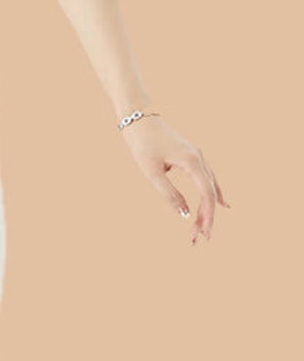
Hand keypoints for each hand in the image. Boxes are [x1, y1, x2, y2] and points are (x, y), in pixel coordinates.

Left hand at [120, 114, 228, 243]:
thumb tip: (185, 215)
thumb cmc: (143, 146)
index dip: (207, 216)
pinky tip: (221, 204)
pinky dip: (213, 194)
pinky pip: (207, 179)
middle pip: (209, 193)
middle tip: (200, 240)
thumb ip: (169, 194)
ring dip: (207, 209)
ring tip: (204, 230)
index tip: (204, 234)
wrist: (140, 120)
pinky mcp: (192, 158)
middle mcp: (199, 158)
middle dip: (206, 217)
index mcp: (192, 161)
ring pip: (209, 187)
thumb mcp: (152, 174)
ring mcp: (197, 157)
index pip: (206, 193)